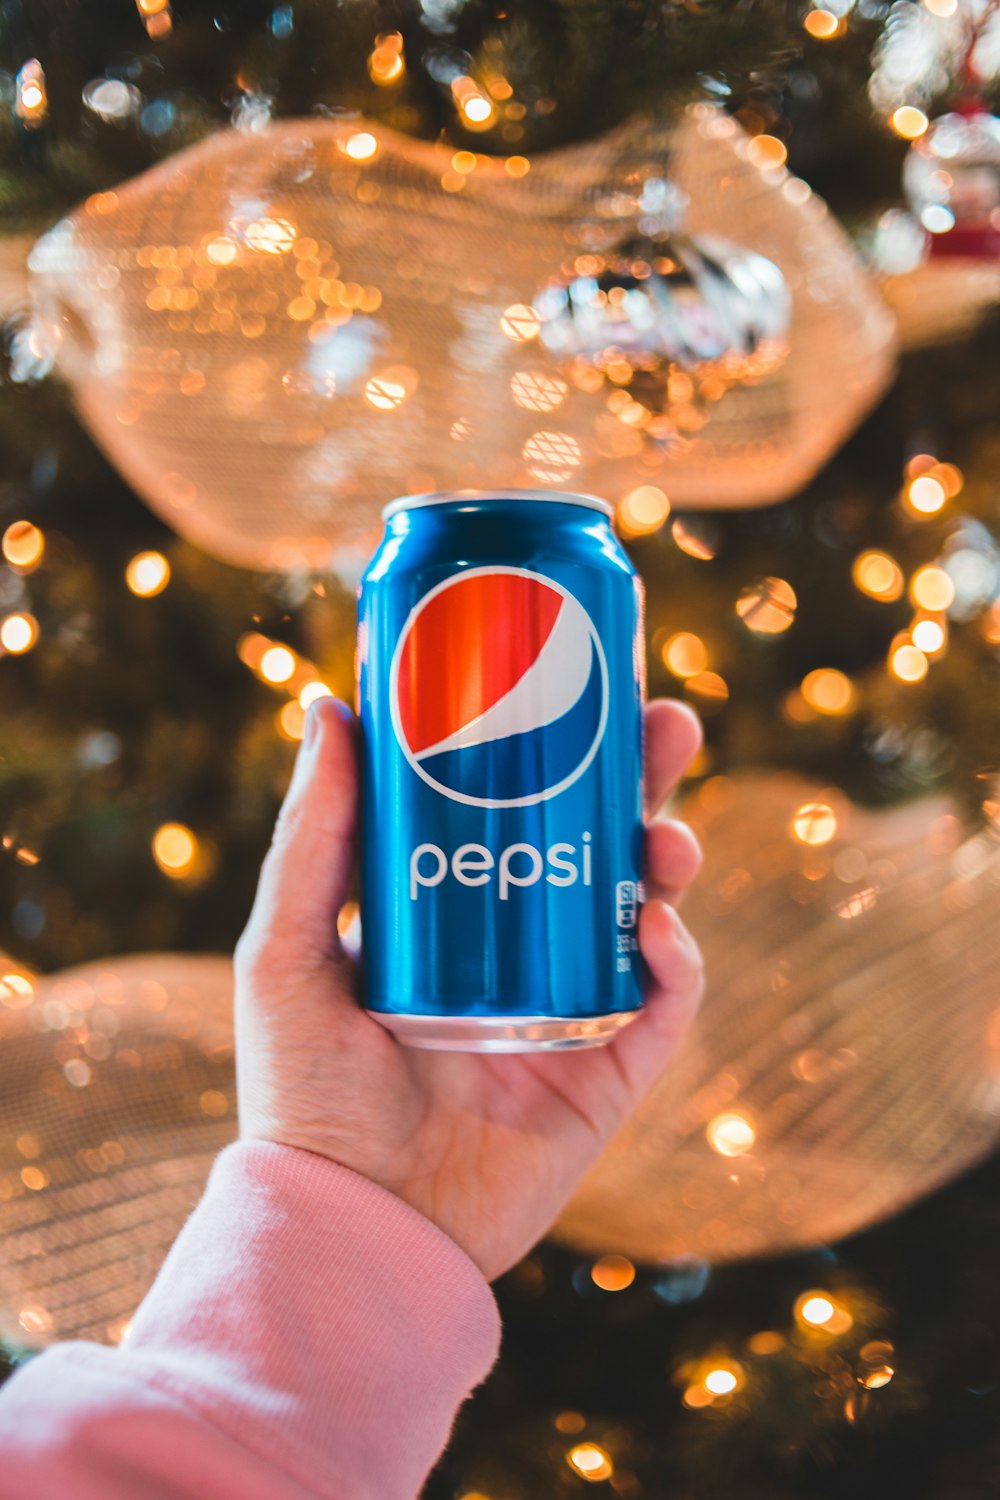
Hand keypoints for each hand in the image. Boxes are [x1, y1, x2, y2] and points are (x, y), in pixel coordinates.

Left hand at [235, 696, 703, 1280]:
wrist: (355, 1226)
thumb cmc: (306, 1093)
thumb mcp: (291, 951)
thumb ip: (314, 837)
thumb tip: (329, 704)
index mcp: (456, 917)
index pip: (520, 810)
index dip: (559, 744)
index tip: (577, 676)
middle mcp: (522, 954)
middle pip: (599, 845)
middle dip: (641, 779)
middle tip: (666, 722)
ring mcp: (572, 1011)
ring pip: (646, 912)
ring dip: (670, 859)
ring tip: (667, 833)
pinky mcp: (609, 1073)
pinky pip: (666, 1006)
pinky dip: (678, 963)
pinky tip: (658, 930)